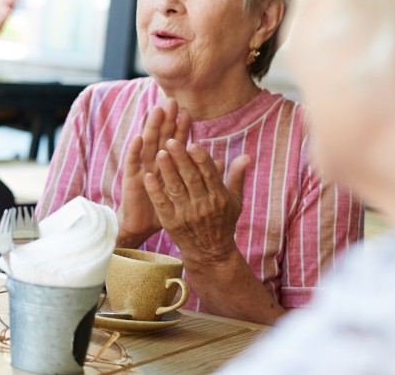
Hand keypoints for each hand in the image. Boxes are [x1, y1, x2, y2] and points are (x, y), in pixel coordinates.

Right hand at [117, 99, 189, 245]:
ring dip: (151, 128)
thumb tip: (219, 159)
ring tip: (156, 111)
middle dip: (166, 120)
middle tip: (171, 102)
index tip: (188, 113)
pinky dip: (135, 150)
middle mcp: (154, 163)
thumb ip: (201, 174)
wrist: (144, 225)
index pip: (176, 142)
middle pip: (161, 138)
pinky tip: (138, 137)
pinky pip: (133, 162)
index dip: (181, 129)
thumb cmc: (167, 208)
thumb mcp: (187, 191)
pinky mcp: (131, 179)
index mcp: (168, 164)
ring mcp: (142, 169)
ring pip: (147, 145)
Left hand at [143, 139, 248, 264]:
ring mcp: (186, 215)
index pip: (209, 174)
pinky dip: (155, 190)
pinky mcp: (171, 223)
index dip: (201, 159)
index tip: (192, 144)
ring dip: (167, 170)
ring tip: (159, 153)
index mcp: (219, 197)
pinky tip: (148, 177)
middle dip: (181, 159)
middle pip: (191, 178)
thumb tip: (246, 156)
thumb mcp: (235, 201)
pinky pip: (162, 204)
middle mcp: (203, 205)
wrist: (210, 253)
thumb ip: (236, 177)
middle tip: (170, 141)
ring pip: (175, 188)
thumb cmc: (223, 221)